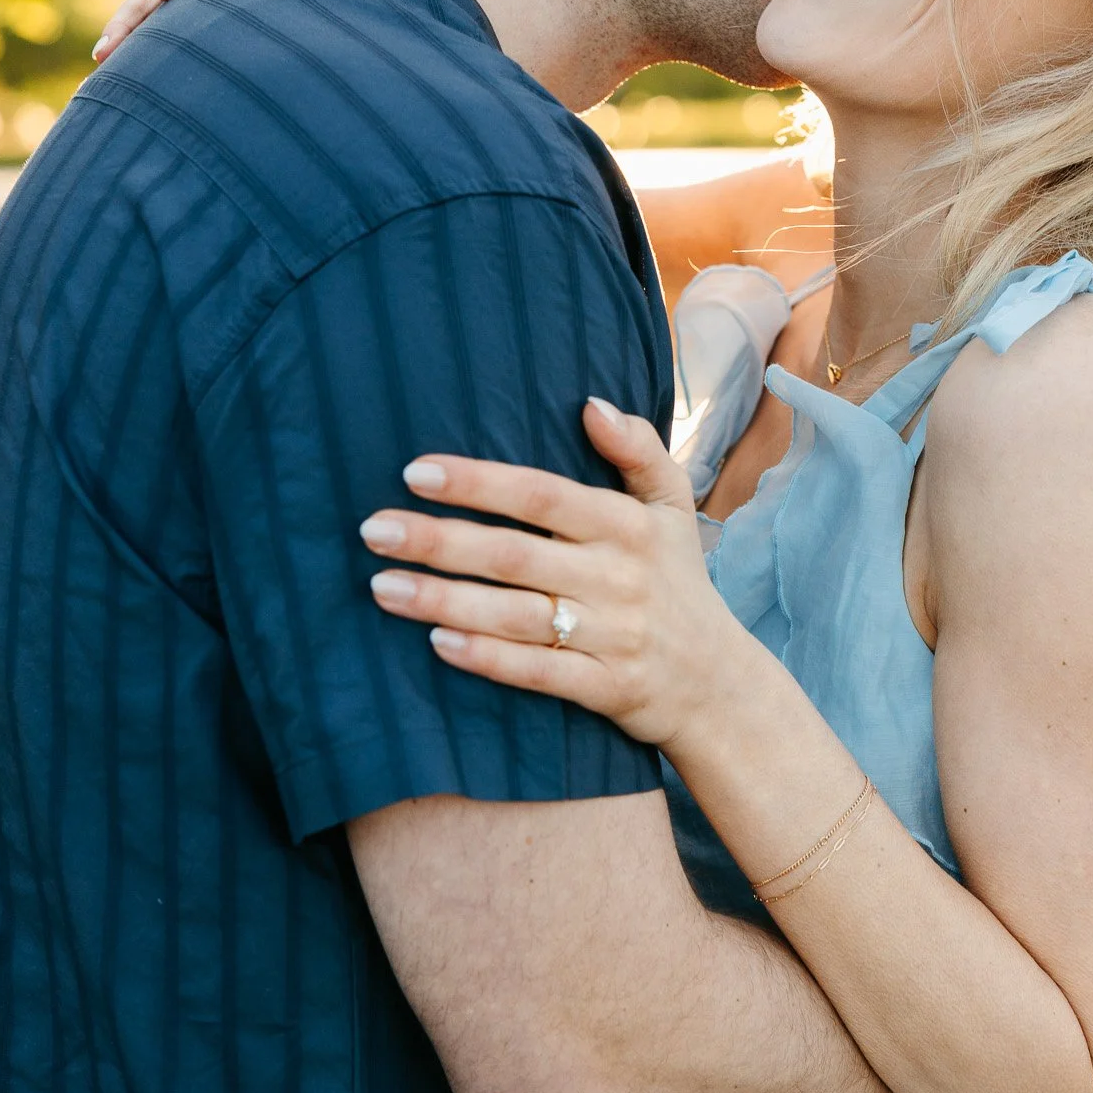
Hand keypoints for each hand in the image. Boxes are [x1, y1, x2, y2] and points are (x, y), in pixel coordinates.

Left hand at [360, 398, 758, 754]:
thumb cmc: (678, 581)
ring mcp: (612, 636)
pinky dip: (489, 660)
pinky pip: (539, 674)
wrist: (720, 684)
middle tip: (373, 529)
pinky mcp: (606, 688)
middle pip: (515, 555)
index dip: (479, 483)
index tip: (415, 472)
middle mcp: (618, 578)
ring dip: (444, 601)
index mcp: (627, 526)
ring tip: (382, 587)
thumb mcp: (672, 507)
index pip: (542, 495)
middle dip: (440, 541)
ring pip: (516, 616)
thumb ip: (638, 449)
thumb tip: (590, 404)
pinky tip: (436, 644)